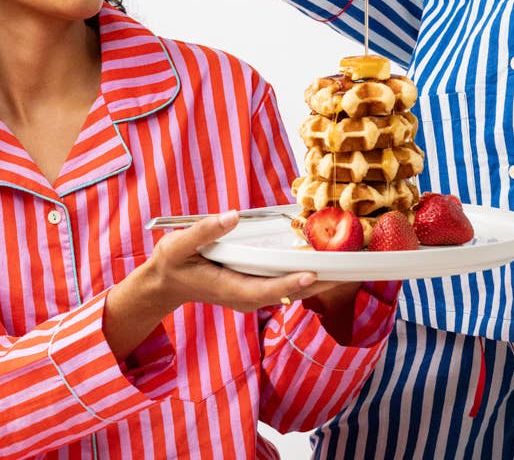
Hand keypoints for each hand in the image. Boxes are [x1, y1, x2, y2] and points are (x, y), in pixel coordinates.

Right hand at [104, 211, 342, 359]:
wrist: (166, 284)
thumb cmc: (172, 264)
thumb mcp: (179, 245)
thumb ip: (204, 231)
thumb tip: (230, 216)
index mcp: (228, 288)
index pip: (263, 289)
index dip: (288, 283)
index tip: (311, 274)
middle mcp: (245, 297)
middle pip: (286, 292)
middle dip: (316, 283)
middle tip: (347, 268)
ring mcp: (251, 294)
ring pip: (290, 290)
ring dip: (317, 280)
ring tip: (346, 265)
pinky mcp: (255, 287)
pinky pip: (284, 283)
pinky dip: (305, 274)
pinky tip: (323, 261)